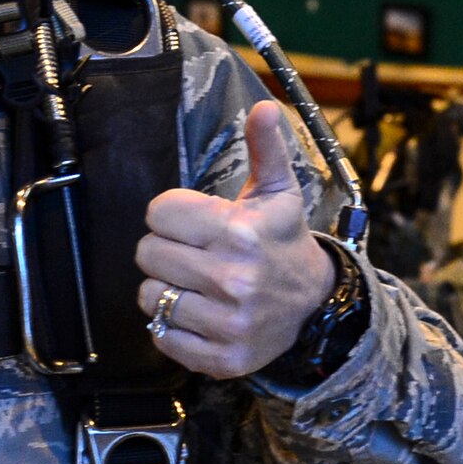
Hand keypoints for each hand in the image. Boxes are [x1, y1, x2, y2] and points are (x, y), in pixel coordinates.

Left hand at [134, 102, 333, 379]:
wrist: (315, 304)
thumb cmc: (282, 240)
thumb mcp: (277, 192)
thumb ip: (266, 147)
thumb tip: (264, 105)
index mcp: (239, 232)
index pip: (157, 213)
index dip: (170, 214)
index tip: (192, 222)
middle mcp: (233, 278)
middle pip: (147, 254)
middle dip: (165, 249)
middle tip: (192, 253)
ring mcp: (227, 322)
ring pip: (149, 296)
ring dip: (164, 288)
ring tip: (193, 283)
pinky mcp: (222, 358)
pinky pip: (163, 336)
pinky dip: (172, 325)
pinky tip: (197, 312)